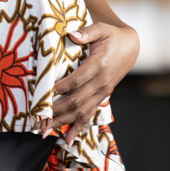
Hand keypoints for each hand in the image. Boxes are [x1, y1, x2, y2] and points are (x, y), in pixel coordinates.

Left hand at [49, 21, 138, 145]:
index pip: (76, 80)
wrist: (131, 47)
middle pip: (76, 101)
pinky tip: (67, 140)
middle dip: (56, 112)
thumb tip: (72, 34)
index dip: (60, 88)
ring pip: (81, 112)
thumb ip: (87, 32)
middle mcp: (101, 83)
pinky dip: (78, 128)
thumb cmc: (112, 36)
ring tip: (44, 132)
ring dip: (62, 123)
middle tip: (38, 120)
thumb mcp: (102, 29)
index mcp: (99, 66)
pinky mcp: (101, 97)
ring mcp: (102, 92)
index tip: (43, 95)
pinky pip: (89, 115)